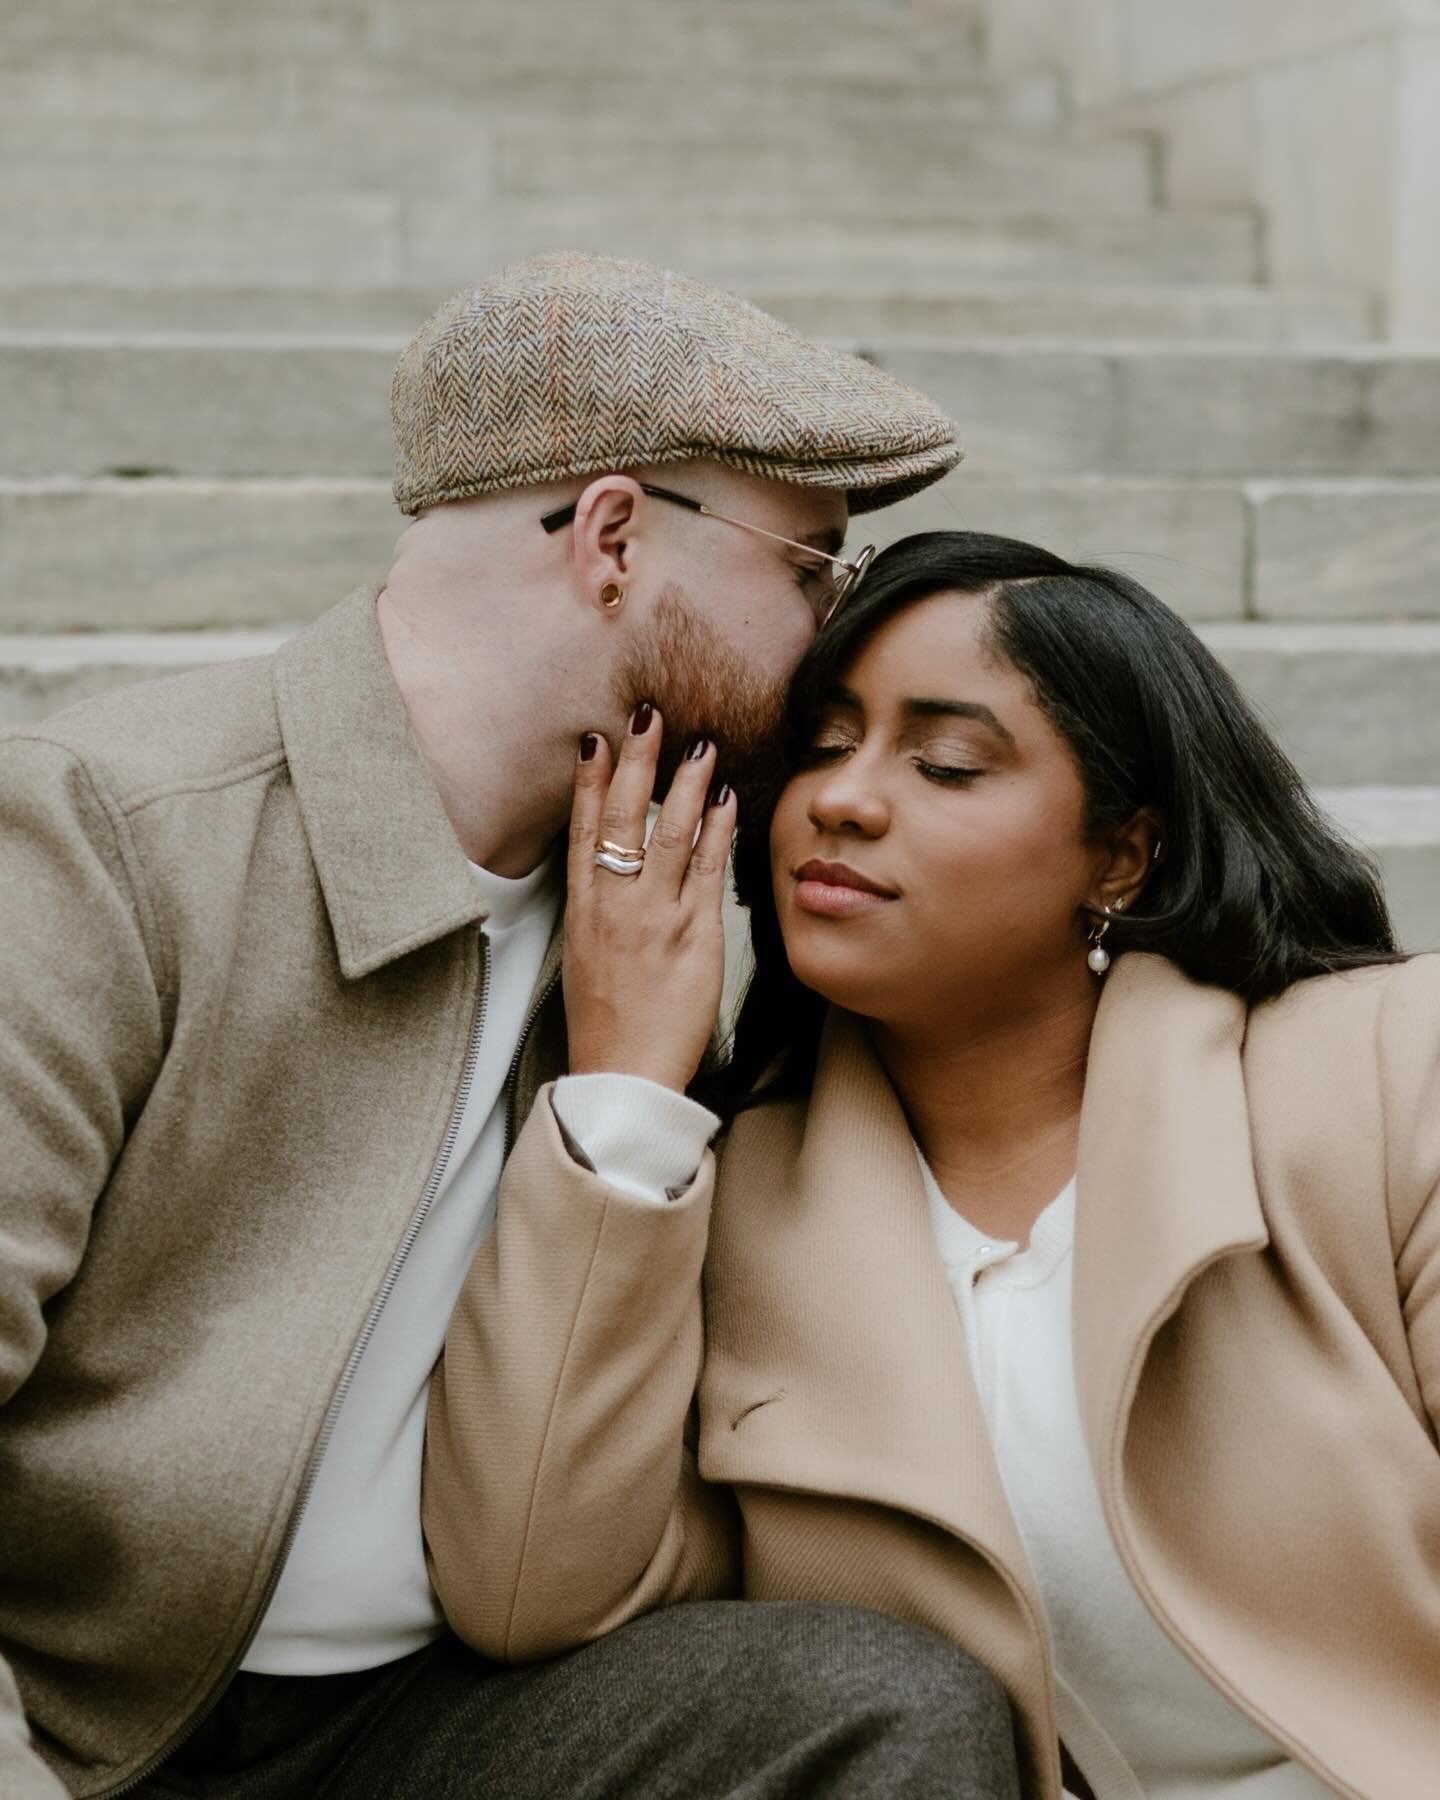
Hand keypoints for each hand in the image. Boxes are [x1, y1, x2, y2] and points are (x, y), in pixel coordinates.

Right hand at [564, 705, 736, 1091]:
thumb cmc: (606, 1022)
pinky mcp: (694, 937)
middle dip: (637, 762)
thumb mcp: (585, 958)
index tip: (595, 739)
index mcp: (583, 911)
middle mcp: (615, 907)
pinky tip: (727, 798)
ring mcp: (655, 919)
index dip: (588, 782)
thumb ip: (599, 910)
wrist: (625, 1076)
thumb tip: (610, 871)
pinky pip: (708, 872)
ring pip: (669, 835)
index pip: (583, 831)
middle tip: (649, 714)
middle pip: (623, 819)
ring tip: (699, 741)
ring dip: (685, 783)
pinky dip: (717, 831)